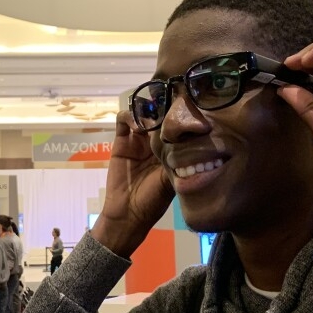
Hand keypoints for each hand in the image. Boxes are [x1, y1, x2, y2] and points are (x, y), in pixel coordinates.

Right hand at [91, 111, 174, 257]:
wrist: (128, 212)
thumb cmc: (153, 199)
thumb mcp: (171, 177)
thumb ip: (178, 158)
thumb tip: (190, 136)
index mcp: (171, 149)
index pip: (176, 126)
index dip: (179, 115)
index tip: (185, 106)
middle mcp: (155, 141)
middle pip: (159, 115)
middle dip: (163, 106)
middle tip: (168, 99)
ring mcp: (138, 139)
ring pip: (142, 114)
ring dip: (147, 109)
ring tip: (152, 112)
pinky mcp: (121, 140)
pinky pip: (123, 121)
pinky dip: (129, 116)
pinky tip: (136, 120)